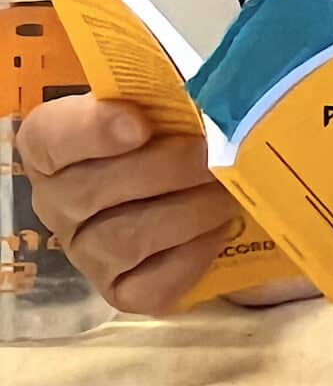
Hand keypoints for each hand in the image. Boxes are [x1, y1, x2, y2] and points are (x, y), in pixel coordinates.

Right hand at [17, 95, 242, 312]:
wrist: (195, 180)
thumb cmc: (171, 130)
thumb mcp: (160, 102)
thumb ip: (166, 96)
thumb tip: (208, 97)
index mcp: (53, 146)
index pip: (50, 137)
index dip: (91, 131)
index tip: (141, 125)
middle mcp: (57, 202)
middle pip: (92, 191)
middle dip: (167, 170)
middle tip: (216, 156)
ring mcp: (84, 251)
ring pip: (125, 240)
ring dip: (189, 213)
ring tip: (228, 194)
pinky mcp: (119, 289)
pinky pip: (148, 286)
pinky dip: (192, 259)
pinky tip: (220, 232)